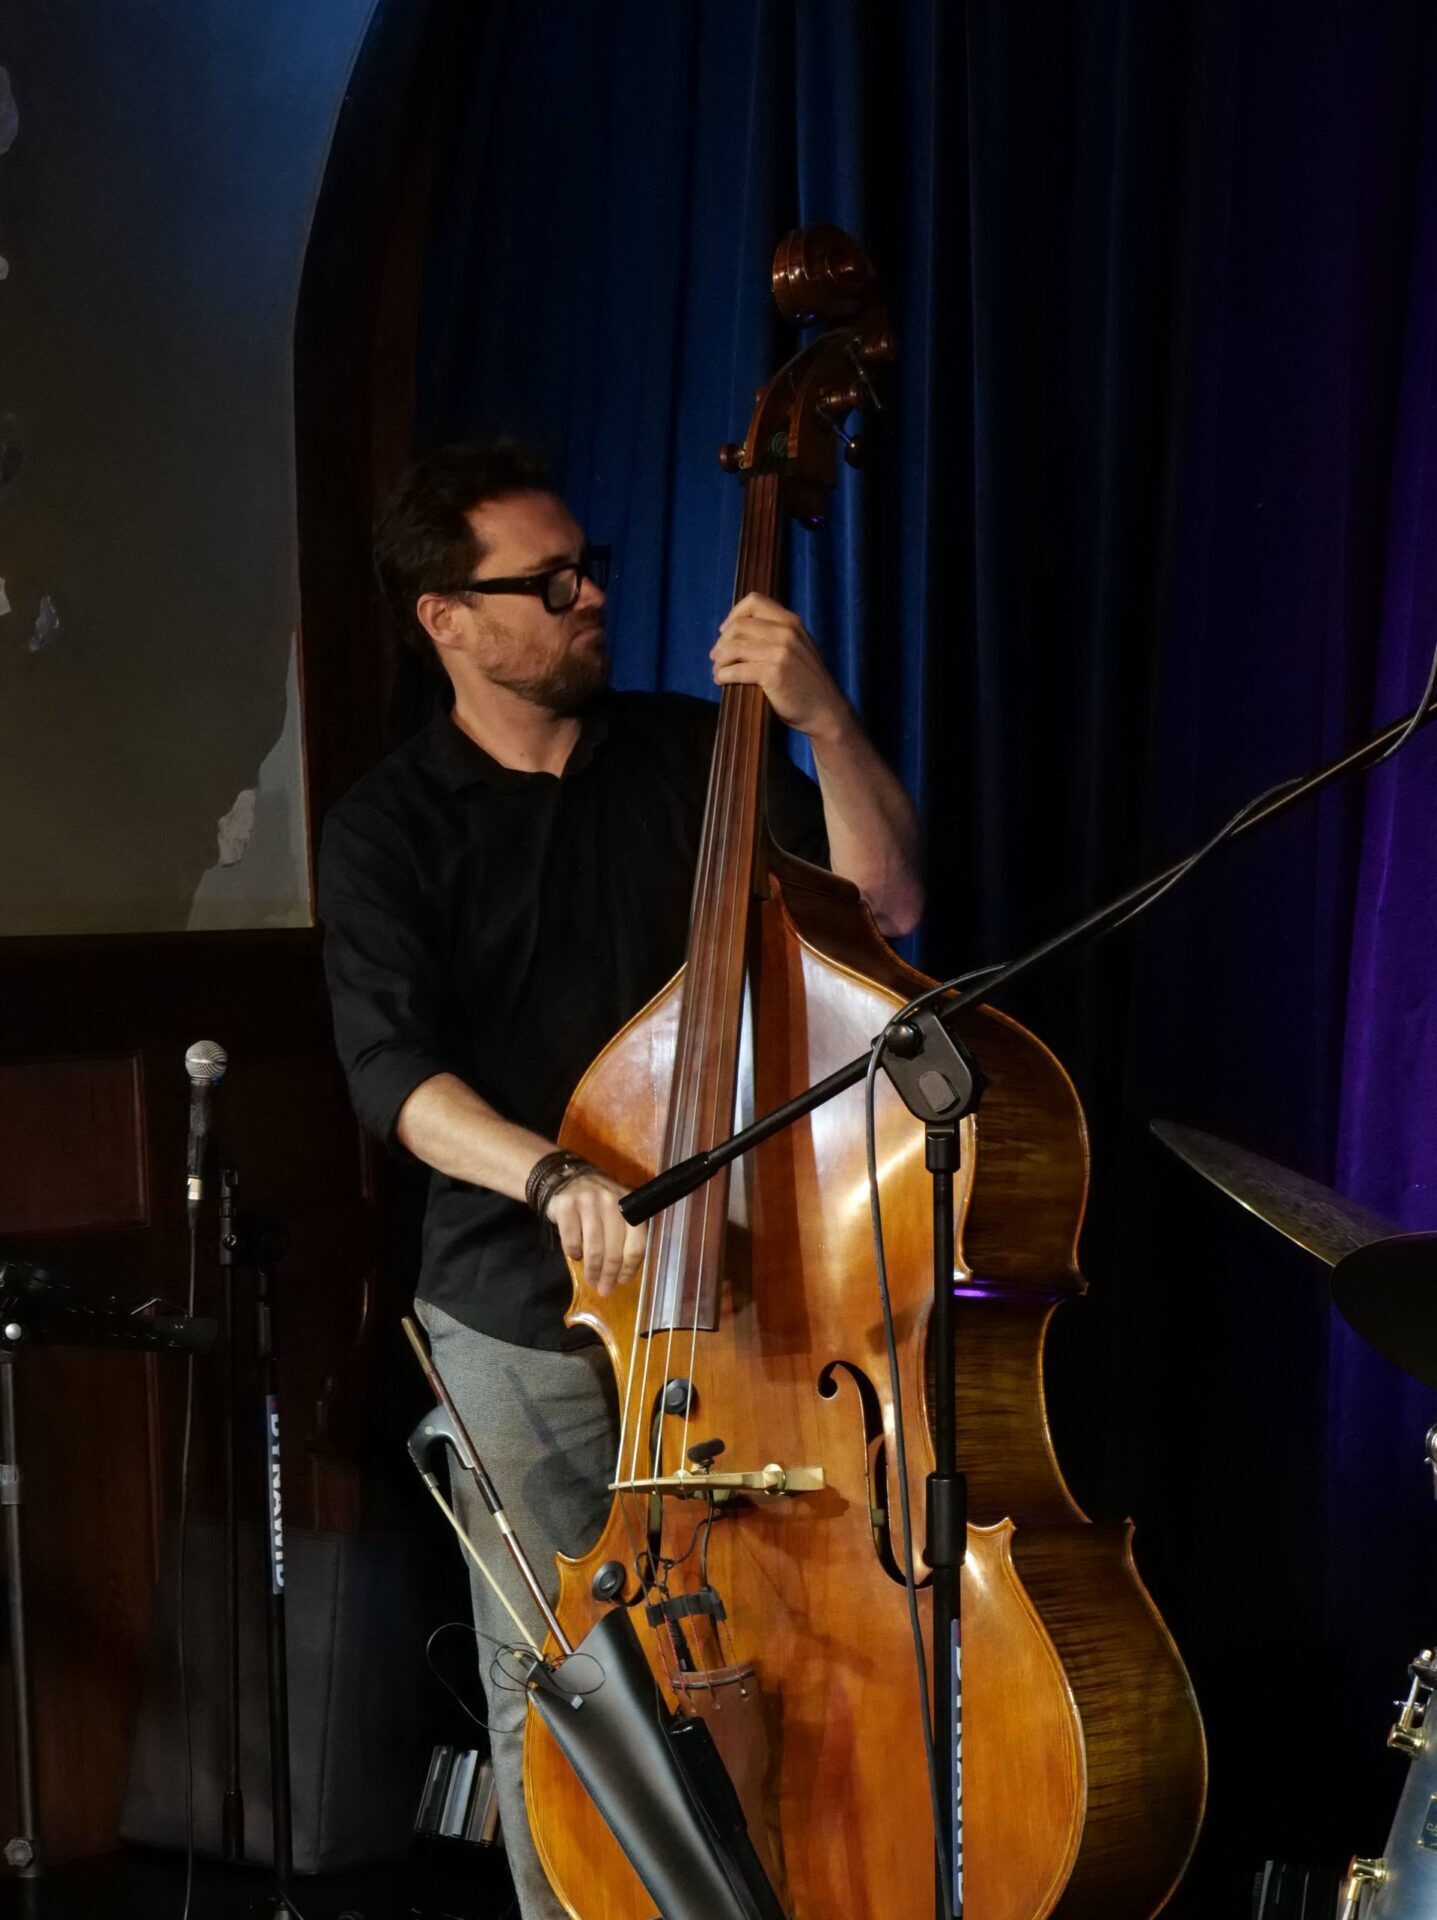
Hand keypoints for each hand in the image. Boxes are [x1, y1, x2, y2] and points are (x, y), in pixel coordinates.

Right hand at [547, 1170, 647, 1296]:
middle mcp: (611, 1202)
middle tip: (604, 1289)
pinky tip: (575, 1256)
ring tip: (591, 1280)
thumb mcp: (617, 1210)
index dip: (630, 1268)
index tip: (622, 1282)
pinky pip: (572, 1240)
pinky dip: (574, 1253)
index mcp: (630, 1206)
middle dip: (609, 1275)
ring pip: (594, 1248)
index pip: (635, 1244)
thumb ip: (624, 1233)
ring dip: (592, 1269)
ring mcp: (588, 1202)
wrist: (565, 1178)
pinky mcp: (566, 1205)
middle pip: (614, 1250)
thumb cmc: (596, 1201)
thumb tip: (624, 1272)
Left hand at [710, 593, 852, 741]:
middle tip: (716, 658)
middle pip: (738, 626)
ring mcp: (781, 652)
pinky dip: (724, 675)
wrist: (826, 710)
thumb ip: (776, 634)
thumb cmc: (807, 682)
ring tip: (718, 672)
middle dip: (721, 643)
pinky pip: (737, 670)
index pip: (754, 601)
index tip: (725, 633)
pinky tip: (722, 681)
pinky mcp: (774, 673)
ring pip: (734, 647)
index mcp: (791, 621)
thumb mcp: (798, 647)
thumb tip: (737, 631)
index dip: (733, 615)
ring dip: (719, 661)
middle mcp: (786, 631)